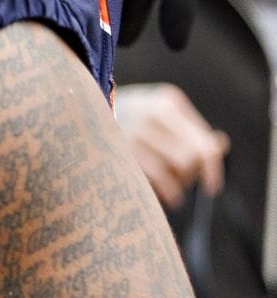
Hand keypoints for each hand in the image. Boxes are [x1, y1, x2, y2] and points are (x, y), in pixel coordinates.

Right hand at [111, 83, 228, 209]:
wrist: (78, 113)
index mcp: (167, 102)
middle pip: (190, 158)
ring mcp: (132, 133)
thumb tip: (220, 145)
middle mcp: (150, 114)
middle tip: (181, 181)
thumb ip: (191, 131)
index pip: (203, 142)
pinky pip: (155, 179)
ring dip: (176, 185)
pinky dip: (164, 191)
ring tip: (170, 189)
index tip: (212, 187)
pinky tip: (163, 195)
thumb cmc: (129, 118)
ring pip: (174, 170)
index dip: (212, 168)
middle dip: (190, 175)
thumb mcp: (162, 115)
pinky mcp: (118, 150)